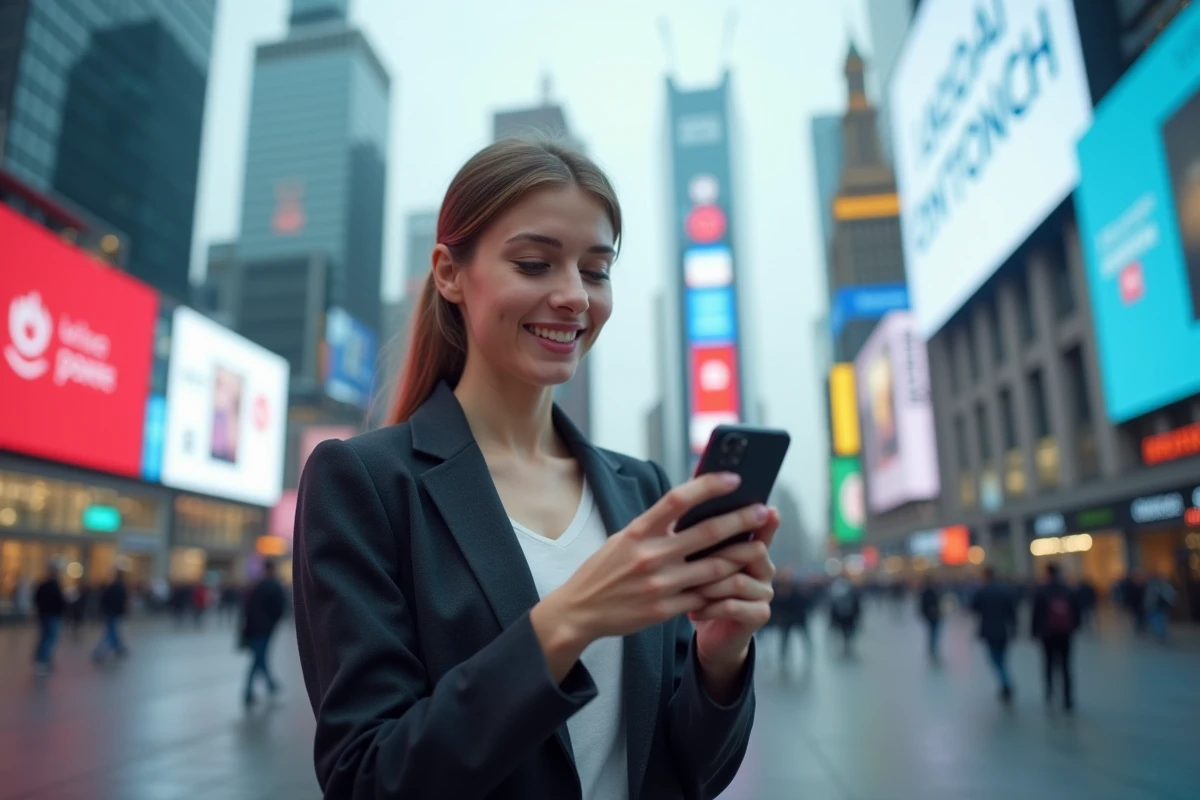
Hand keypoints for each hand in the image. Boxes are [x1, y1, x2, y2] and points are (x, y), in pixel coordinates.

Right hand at [531, 473, 770, 681]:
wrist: (580, 611)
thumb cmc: (604, 570)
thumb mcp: (623, 539)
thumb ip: (654, 526)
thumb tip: (689, 506)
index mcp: (638, 531)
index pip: (678, 500)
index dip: (708, 486)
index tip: (733, 479)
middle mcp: (650, 555)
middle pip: (706, 533)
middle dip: (740, 520)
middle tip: (763, 511)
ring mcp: (660, 584)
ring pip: (714, 568)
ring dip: (741, 556)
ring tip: (759, 546)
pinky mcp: (664, 610)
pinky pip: (704, 597)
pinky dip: (723, 589)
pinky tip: (739, 580)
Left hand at [690, 508, 778, 681]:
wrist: (709, 631)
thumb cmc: (701, 589)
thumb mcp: (699, 562)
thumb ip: (702, 540)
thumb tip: (689, 513)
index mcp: (752, 549)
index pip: (762, 530)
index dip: (765, 521)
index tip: (767, 508)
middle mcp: (765, 568)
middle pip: (752, 551)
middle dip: (720, 555)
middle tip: (691, 561)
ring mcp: (765, 592)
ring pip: (738, 581)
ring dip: (709, 586)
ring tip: (689, 590)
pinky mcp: (760, 615)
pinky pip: (733, 606)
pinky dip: (709, 608)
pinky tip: (692, 612)